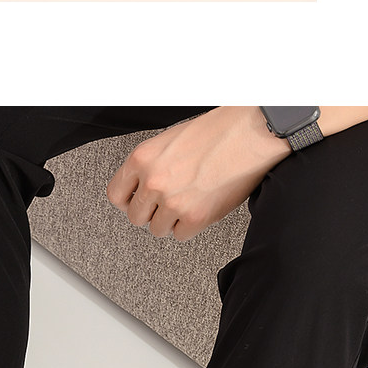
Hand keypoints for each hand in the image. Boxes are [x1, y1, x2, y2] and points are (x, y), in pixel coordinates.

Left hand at [106, 106, 290, 241]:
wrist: (251, 132)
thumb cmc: (216, 132)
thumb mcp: (169, 141)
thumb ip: (150, 166)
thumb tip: (140, 190)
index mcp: (143, 158)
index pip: (116, 195)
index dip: (127, 201)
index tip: (136, 202)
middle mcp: (154, 181)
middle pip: (136, 217)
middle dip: (151, 212)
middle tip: (167, 202)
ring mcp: (173, 202)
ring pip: (157, 229)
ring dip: (170, 220)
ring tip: (188, 201)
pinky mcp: (195, 218)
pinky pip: (180, 235)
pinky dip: (189, 226)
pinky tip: (200, 206)